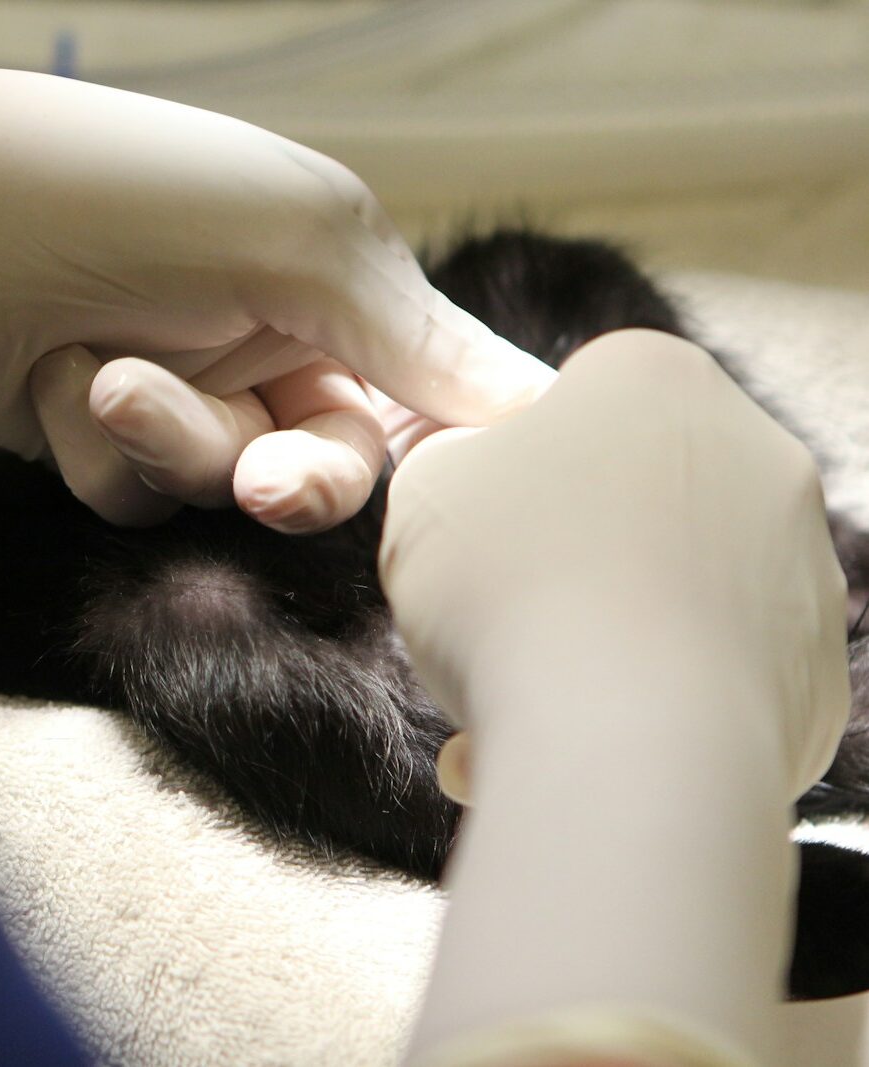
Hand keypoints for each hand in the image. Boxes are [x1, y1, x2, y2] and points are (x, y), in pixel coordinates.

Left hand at [0, 66, 554, 530]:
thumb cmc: (127, 196)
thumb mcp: (302, 241)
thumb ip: (421, 336)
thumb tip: (547, 400)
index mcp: (337, 281)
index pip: (430, 387)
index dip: (441, 447)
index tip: (461, 498)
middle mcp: (273, 341)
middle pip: (339, 464)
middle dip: (301, 479)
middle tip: (265, 482)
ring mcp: (195, 396)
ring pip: (237, 487)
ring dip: (176, 442)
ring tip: (107, 374)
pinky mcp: (121, 444)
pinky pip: (152, 497)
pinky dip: (110, 450)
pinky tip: (59, 378)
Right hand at [381, 330, 849, 1066]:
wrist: (617, 719)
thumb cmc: (502, 581)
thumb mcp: (428, 500)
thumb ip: (453, 464)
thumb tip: (475, 477)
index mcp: (648, 380)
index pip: (577, 402)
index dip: (514, 475)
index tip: (484, 541)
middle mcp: (743, 446)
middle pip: (627, 501)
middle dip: (559, 562)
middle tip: (495, 636)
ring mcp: (797, 550)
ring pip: (672, 586)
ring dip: (597, 637)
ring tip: (527, 709)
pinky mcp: (822, 653)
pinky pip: (717, 657)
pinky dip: (653, 688)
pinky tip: (585, 738)